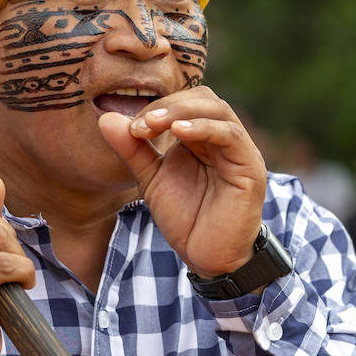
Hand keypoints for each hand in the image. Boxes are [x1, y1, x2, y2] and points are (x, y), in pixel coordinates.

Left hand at [97, 86, 266, 277]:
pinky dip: (204, 127)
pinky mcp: (249, 167)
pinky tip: (178, 132)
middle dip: (169, 104)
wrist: (207, 257)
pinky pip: (230, 135)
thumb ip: (133, 150)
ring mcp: (239, 151)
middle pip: (203, 98)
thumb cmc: (185, 218)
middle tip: (142, 123)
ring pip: (218, 110)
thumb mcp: (152, 179)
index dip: (158, 106)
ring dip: (182, 111)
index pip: (185, 102)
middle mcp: (224, 139)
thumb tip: (105, 118)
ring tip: (154, 124)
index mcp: (203, 138)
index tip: (131, 127)